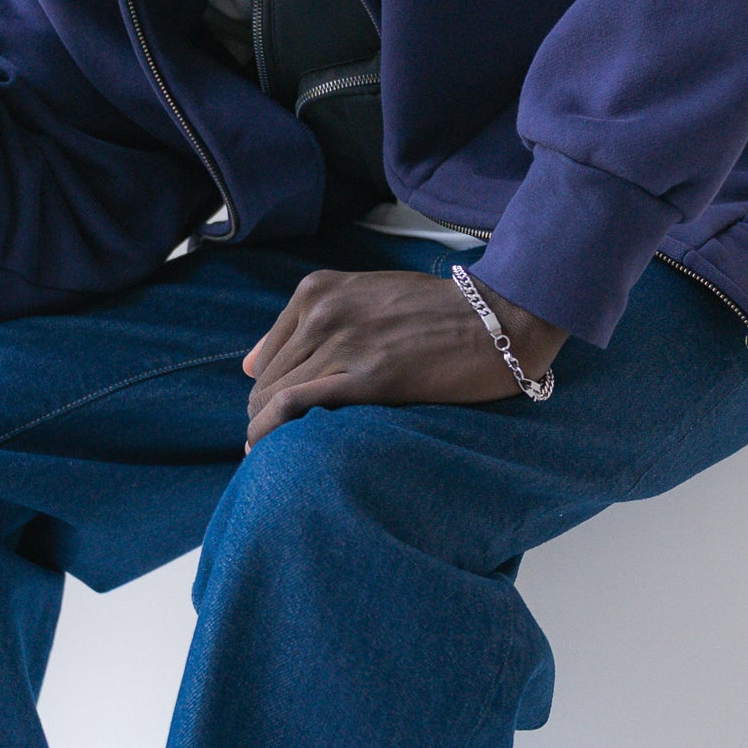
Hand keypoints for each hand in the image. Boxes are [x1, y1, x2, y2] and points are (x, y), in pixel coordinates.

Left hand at [241, 268, 568, 445]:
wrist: (499, 318)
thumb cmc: (441, 313)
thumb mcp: (366, 297)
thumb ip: (309, 322)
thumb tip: (248, 365)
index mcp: (318, 290)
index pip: (266, 353)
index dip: (265, 390)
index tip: (272, 416)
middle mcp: (322, 311)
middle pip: (266, 378)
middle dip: (265, 415)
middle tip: (275, 446)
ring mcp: (342, 342)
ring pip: (273, 395)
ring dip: (267, 431)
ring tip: (273, 458)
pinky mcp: (366, 377)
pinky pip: (294, 407)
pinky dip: (271, 433)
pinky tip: (269, 454)